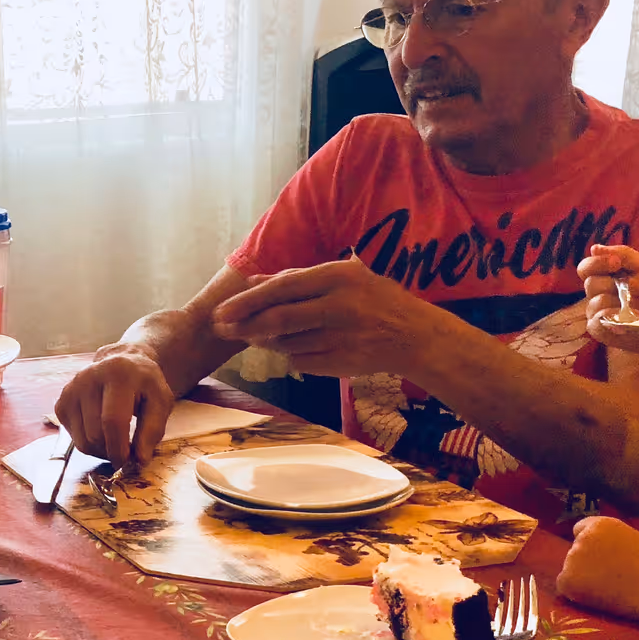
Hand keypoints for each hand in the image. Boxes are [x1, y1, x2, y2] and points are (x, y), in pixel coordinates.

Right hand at [55, 343, 174, 465]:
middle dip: (111, 452)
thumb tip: (139, 460)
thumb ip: (152, 430)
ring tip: (115, 443)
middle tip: (124, 453)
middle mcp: (88, 378)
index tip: (127, 462)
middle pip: (95, 433)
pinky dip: (88, 443)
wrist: (123, 362)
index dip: (119, 447)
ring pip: (81, 439)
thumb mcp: (161, 401)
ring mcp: (71, 390)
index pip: (112, 420)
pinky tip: (101, 433)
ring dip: (100, 451)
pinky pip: (72, 437)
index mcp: (117, 374)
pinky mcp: (61, 402)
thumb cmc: (144, 384)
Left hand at [209, 258, 435, 376]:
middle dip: (245, 325)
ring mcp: (342, 337)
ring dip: (266, 341)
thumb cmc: (372, 300)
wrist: (416, 337)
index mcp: (338, 277)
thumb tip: (251, 281)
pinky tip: (296, 347)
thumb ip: (294, 279)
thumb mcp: (340, 278)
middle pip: (280, 318)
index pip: (282, 289)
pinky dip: (291, 355)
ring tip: (258, 336)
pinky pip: (300, 360)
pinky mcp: (342, 363)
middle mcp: (340, 305)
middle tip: (223, 330)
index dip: (247, 301)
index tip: (222, 311)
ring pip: (286, 342)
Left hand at [556, 515, 638, 621]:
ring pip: (570, 569)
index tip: (599, 556)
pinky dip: (577, 592)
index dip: (590, 544)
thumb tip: (601, 547)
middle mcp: (581, 538)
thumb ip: (611, 538)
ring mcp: (572, 558)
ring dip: (582, 577)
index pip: (580, 530)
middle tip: (608, 576)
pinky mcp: (567, 579)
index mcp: (599, 524)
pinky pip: (565, 586)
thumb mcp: (632, 537)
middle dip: (586, 562)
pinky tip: (597, 596)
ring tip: (608, 587)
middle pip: (574, 550)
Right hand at [578, 244, 638, 357]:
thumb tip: (594, 248)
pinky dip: (617, 317)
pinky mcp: (601, 330)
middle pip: (590, 284)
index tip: (616, 263)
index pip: (586, 268)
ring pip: (596, 302)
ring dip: (628, 303)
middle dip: (618, 285)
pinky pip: (597, 320)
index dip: (596, 263)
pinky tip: (636, 318)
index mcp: (606, 277)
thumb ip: (622, 254)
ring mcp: (598, 313)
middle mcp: (598, 294)